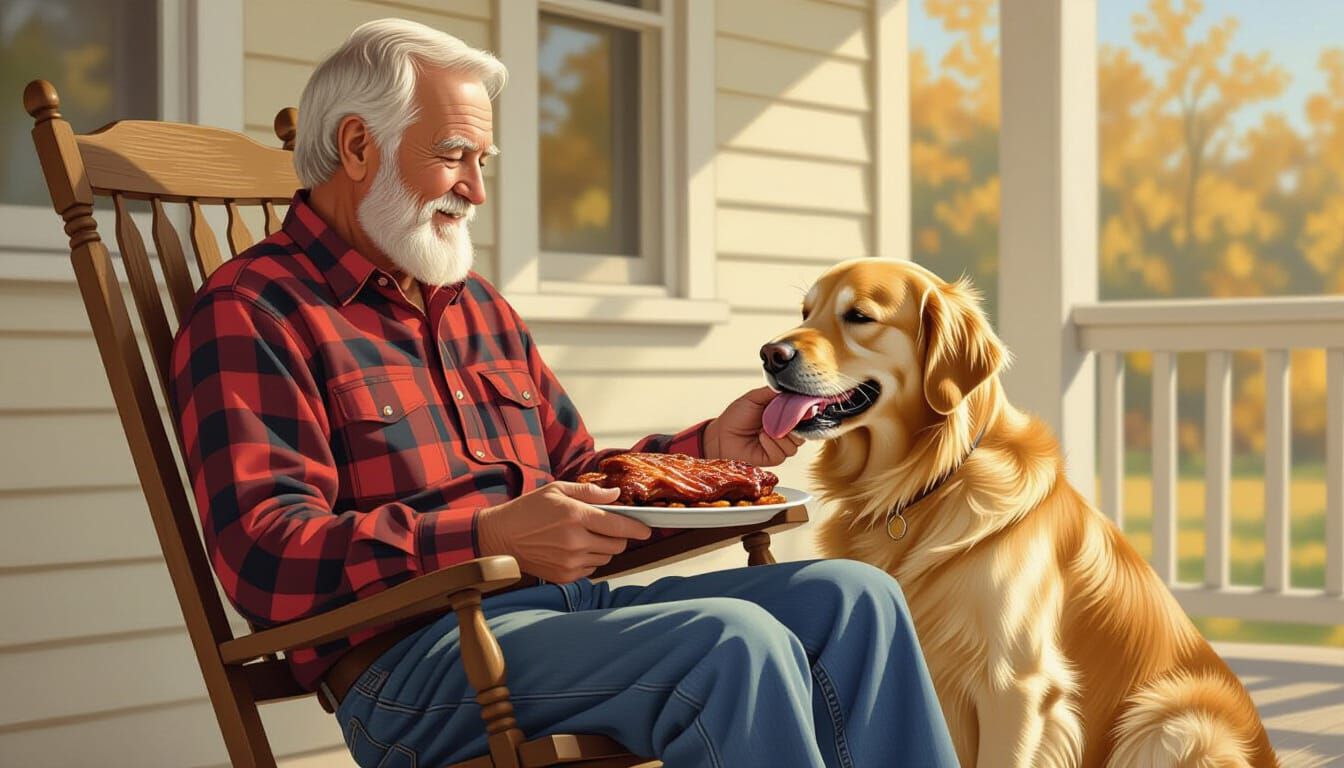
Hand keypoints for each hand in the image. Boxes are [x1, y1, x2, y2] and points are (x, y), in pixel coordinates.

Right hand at [476, 481, 651, 582]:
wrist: (501, 538)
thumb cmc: (528, 510)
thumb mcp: (557, 490)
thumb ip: (589, 492)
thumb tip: (616, 495)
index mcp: (575, 516)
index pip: (619, 525)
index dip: (638, 527)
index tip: (647, 528)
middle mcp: (575, 542)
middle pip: (617, 544)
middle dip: (620, 536)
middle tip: (610, 527)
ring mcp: (570, 562)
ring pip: (606, 557)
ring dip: (605, 547)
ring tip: (587, 536)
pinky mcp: (565, 576)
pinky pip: (592, 569)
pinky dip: (590, 559)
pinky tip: (575, 548)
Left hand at [702, 386, 804, 466]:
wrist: (720, 435)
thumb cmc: (736, 417)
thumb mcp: (755, 398)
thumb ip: (773, 392)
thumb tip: (791, 388)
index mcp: (784, 415)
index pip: (805, 415)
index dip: (806, 411)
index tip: (804, 406)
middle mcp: (786, 431)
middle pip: (806, 430)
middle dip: (794, 422)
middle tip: (781, 416)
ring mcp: (781, 445)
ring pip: (796, 443)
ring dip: (781, 433)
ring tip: (764, 428)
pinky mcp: (774, 458)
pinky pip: (782, 452)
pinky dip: (772, 443)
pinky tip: (760, 438)